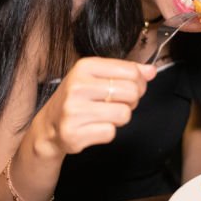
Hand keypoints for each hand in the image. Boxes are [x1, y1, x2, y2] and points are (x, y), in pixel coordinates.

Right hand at [35, 57, 155, 157]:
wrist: (49, 125)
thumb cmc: (78, 98)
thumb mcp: (97, 77)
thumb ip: (125, 71)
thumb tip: (151, 71)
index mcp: (85, 66)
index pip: (131, 71)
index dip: (139, 82)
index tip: (131, 87)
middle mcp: (78, 86)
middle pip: (131, 92)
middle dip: (131, 101)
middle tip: (118, 103)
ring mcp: (74, 111)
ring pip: (124, 114)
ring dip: (120, 118)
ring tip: (105, 115)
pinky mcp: (74, 133)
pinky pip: (111, 133)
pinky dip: (107, 132)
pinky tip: (94, 127)